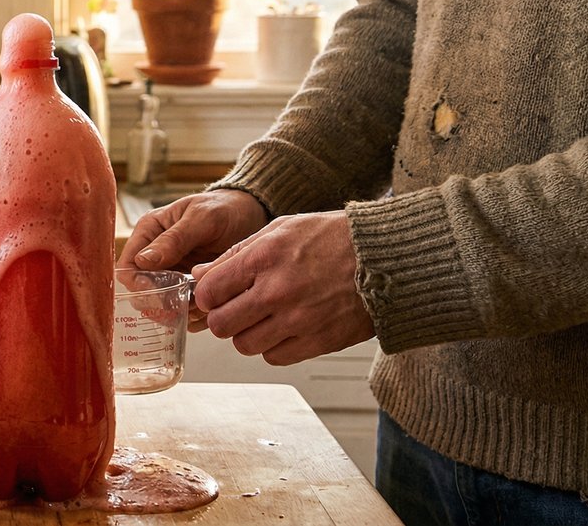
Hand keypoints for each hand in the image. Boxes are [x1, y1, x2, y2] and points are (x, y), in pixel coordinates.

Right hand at [118, 189, 268, 329]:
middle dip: (156, 303)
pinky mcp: (188, 286)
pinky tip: (206, 312)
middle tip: (177, 308)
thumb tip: (143, 261)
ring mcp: (171, 273)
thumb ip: (174, 239)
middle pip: (140, 290)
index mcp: (148, 232)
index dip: (137, 283)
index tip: (157, 291)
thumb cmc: (223, 209)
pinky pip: (182, 308)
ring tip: (196, 310)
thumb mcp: (202, 218)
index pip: (128, 265)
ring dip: (175, 312)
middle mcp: (155, 255)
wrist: (251, 215)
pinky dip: (192, 315)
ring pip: (160, 303)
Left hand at [191, 210, 375, 365]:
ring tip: (262, 318)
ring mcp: (298, 320)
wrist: (387, 258)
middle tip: (235, 308)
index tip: (215, 294)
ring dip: (247, 334)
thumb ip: (236, 254)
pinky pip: (274, 357)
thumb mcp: (280, 230)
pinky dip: (273, 347)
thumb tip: (200, 276)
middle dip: (222, 317)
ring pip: (244, 345)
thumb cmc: (332, 238)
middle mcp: (277, 292)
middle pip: (221, 324)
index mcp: (264, 258)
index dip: (207, 295)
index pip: (209, 292)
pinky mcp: (318, 342)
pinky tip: (283, 328)